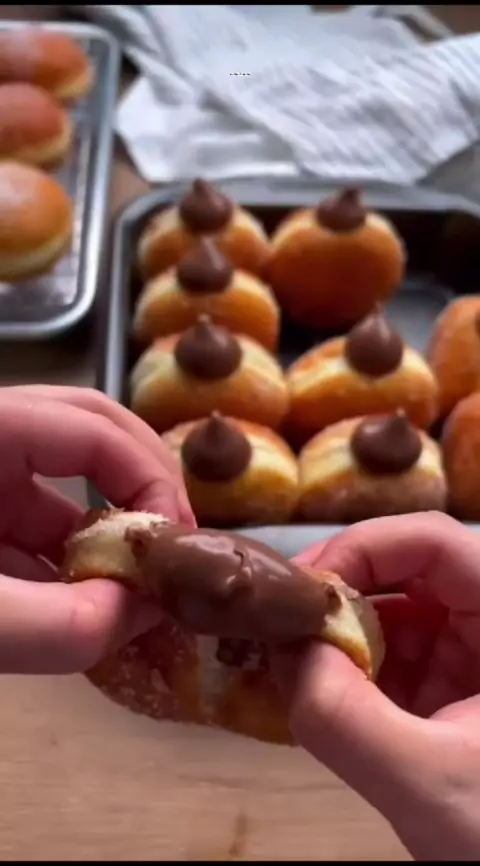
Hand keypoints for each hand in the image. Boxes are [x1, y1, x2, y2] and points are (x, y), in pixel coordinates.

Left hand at [0, 385, 193, 674]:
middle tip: (177, 548)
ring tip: (142, 590)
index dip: (150, 479)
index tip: (177, 552)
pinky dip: (72, 565)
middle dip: (147, 486)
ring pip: (63, 487)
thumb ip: (57, 624)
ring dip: (111, 536)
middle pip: (93, 432)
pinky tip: (93, 608)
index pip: (94, 424)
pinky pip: (34, 526)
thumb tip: (142, 614)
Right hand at [275, 513, 479, 860]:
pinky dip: (351, 671)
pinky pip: (396, 658)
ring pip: (397, 614)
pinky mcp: (456, 690)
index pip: (436, 541)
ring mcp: (475, 657)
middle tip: (282, 622)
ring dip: (340, 634)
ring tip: (289, 661)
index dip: (365, 547)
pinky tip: (316, 692)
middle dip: (343, 593)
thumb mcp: (429, 782)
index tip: (302, 591)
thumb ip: (347, 718)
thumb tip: (284, 651)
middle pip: (410, 571)